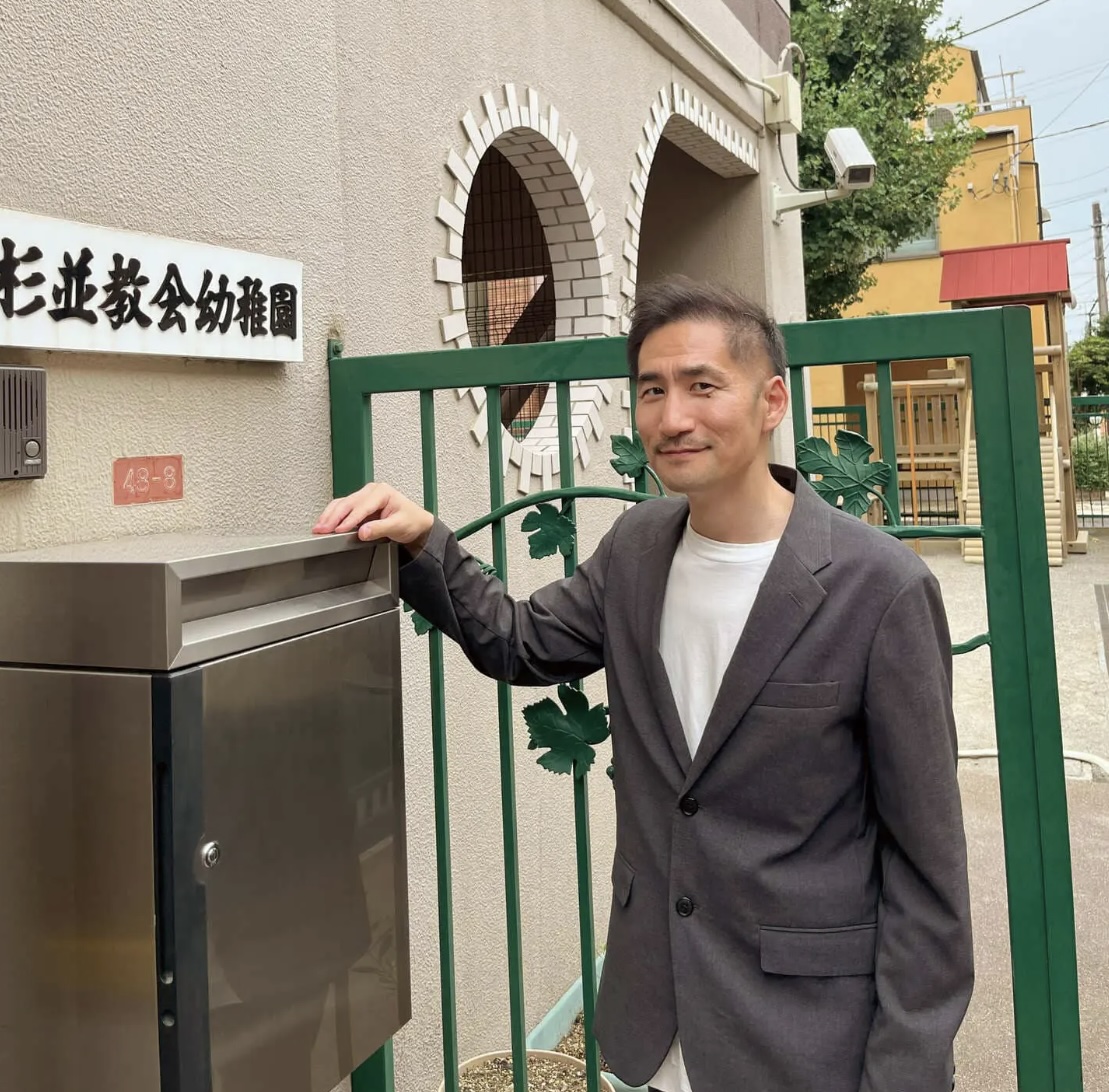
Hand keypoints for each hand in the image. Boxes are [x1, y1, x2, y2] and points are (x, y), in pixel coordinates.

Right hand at [313, 483, 434, 550]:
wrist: (416, 523)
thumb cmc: (411, 521)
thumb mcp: (398, 526)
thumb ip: (380, 529)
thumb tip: (362, 532)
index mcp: (382, 492)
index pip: (362, 506)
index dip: (349, 519)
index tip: (339, 529)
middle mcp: (371, 491)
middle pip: (347, 503)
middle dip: (333, 517)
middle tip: (322, 529)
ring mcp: (363, 497)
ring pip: (341, 504)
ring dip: (329, 516)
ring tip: (319, 527)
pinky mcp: (359, 505)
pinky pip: (342, 508)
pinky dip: (332, 515)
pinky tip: (324, 523)